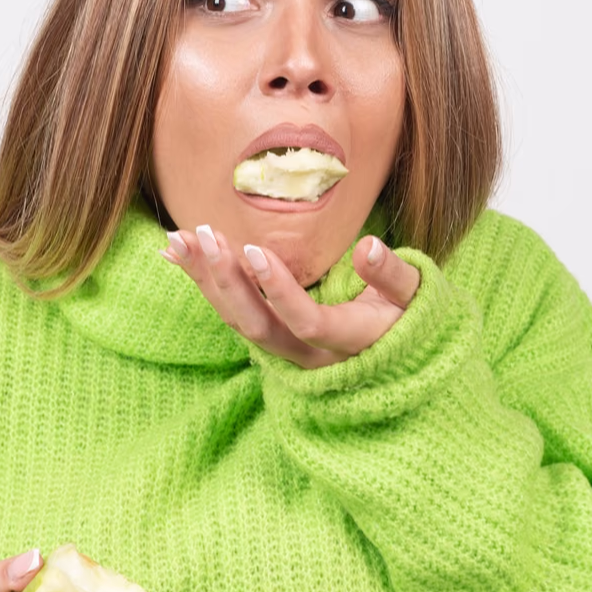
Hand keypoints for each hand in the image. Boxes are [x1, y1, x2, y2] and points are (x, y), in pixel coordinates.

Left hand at [160, 223, 420, 369]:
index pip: (306, 322)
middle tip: (204, 235)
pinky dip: (203, 283)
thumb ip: (392, 275)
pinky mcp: (269, 338)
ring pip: (237, 321)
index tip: (254, 248)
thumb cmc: (409, 318)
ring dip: (205, 280)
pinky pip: (231, 314)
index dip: (278, 290)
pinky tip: (176, 253)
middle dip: (227, 281)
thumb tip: (369, 246)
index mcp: (348, 342)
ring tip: (178, 239)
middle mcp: (309, 356)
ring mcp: (285, 352)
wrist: (399, 356)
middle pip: (257, 326)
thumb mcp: (415, 297)